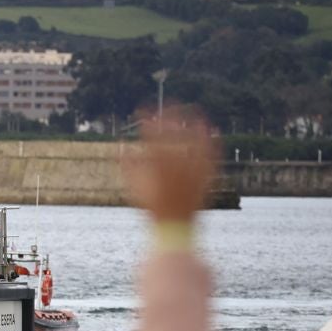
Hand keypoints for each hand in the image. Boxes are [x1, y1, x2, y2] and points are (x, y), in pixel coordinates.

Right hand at [125, 108, 215, 223]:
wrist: (175, 226)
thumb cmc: (152, 208)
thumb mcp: (135, 187)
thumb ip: (127, 166)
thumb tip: (119, 147)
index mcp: (158, 170)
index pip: (151, 139)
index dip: (147, 123)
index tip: (142, 112)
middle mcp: (177, 168)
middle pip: (175, 136)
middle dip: (169, 117)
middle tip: (167, 104)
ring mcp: (194, 172)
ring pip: (196, 142)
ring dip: (193, 124)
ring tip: (193, 109)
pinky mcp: (207, 177)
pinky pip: (211, 155)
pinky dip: (211, 140)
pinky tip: (210, 128)